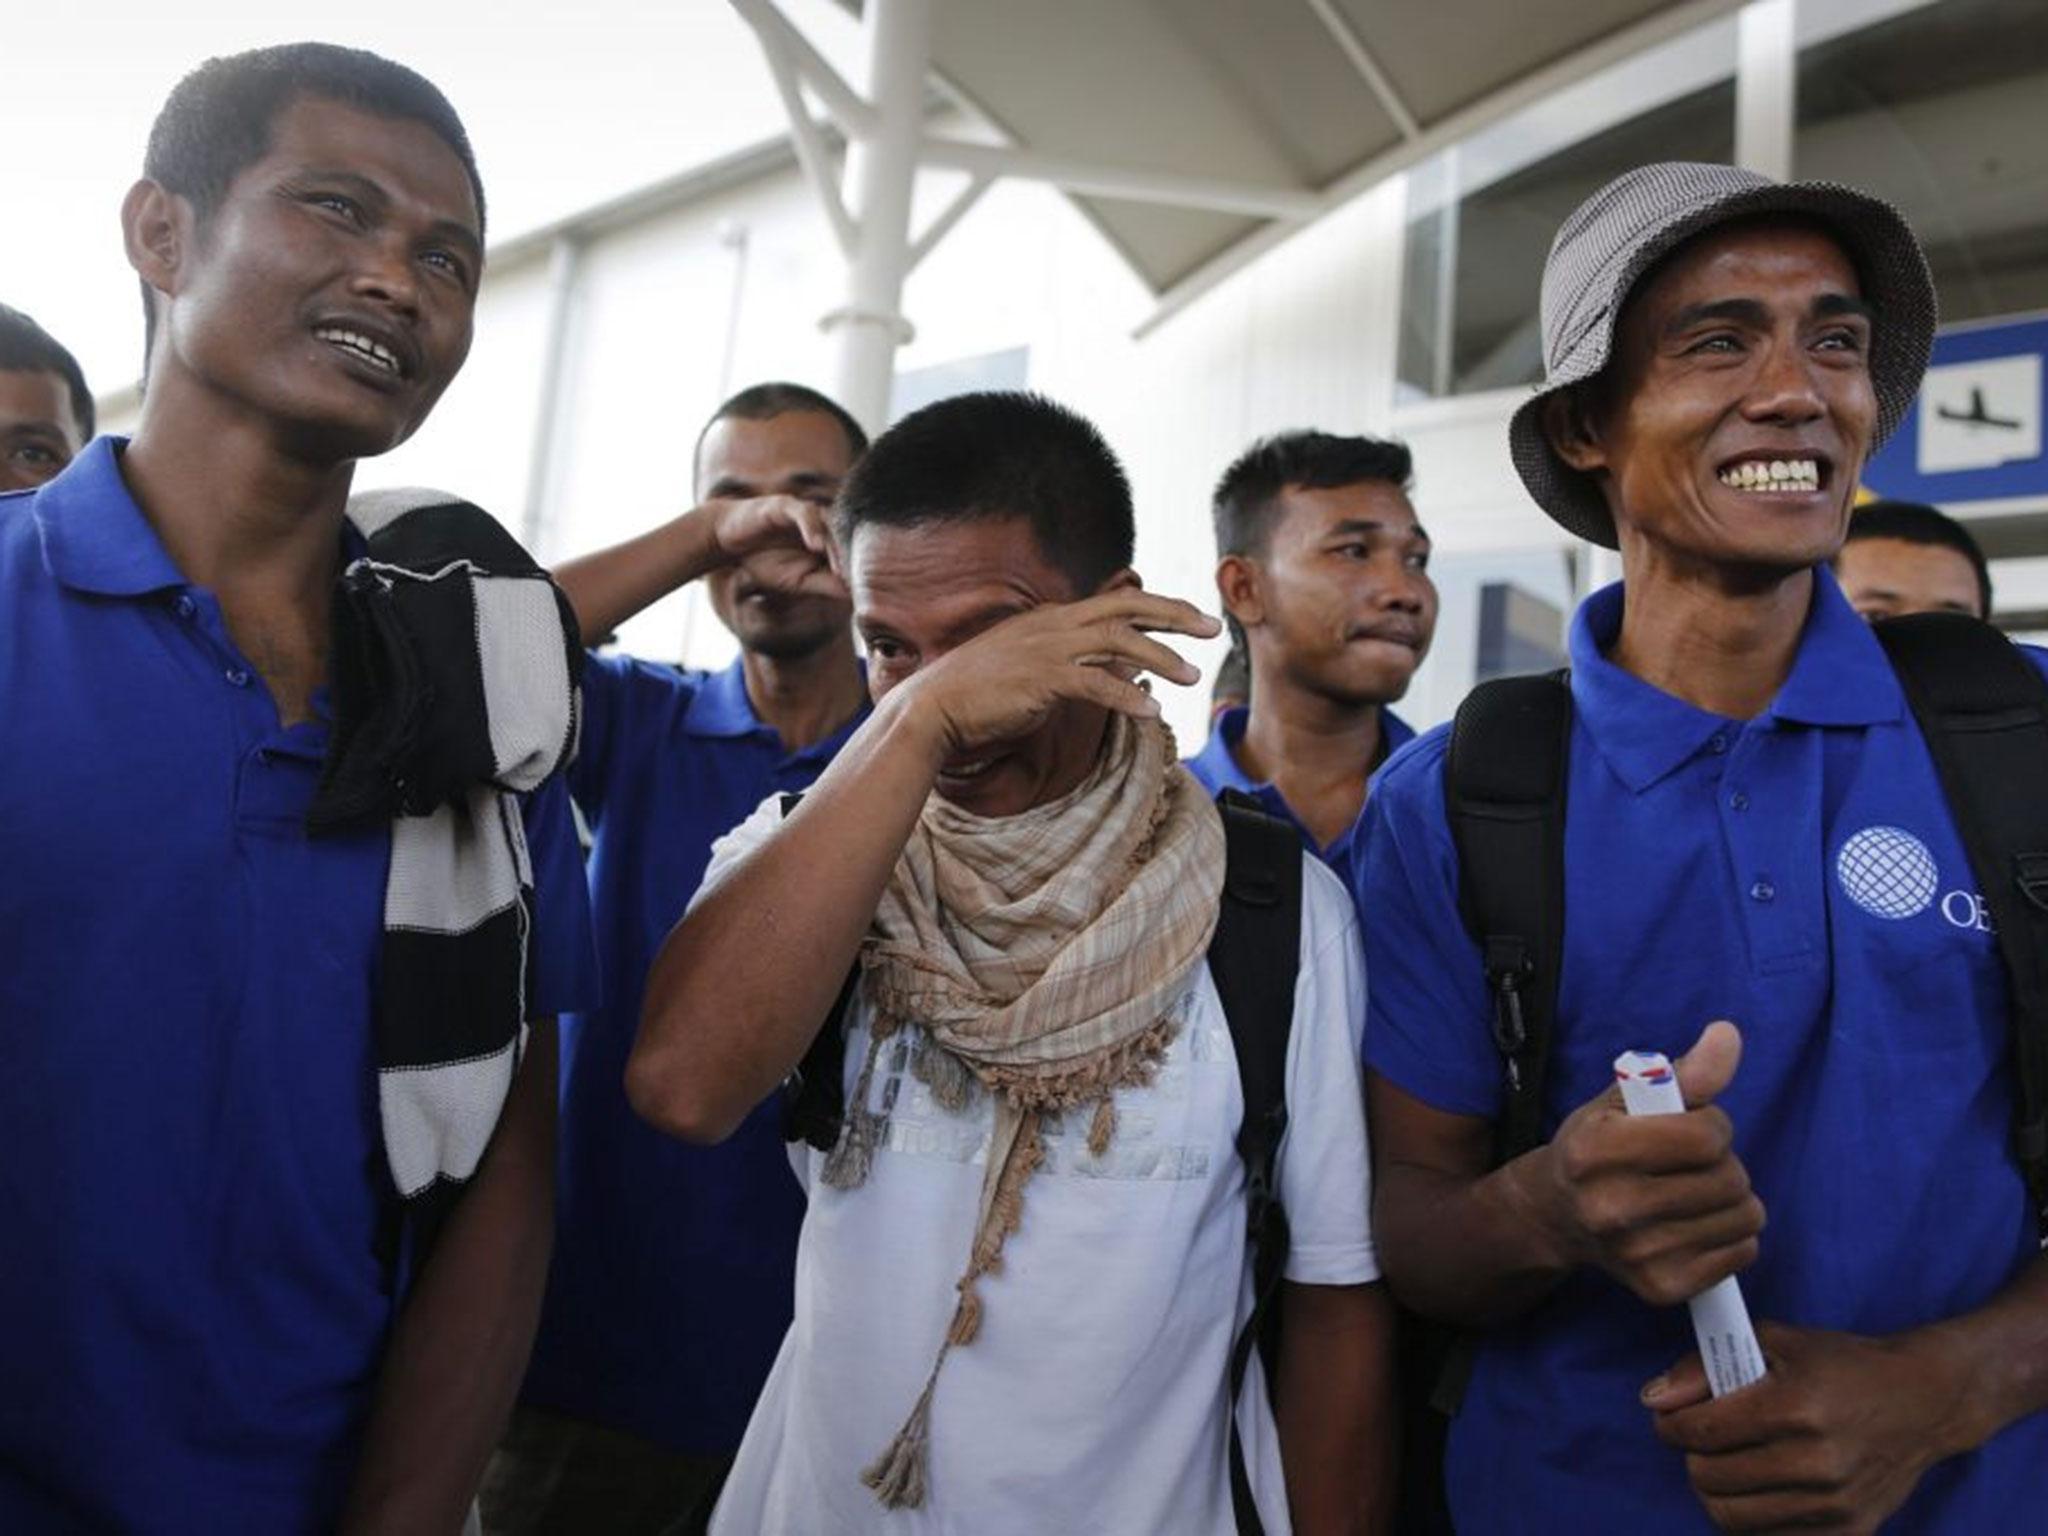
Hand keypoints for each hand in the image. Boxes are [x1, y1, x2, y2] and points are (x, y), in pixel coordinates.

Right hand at [701, 494, 845, 603]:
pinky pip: (803, 512)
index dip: (859, 569)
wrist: (728, 541)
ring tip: (840, 568)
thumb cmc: (764, 561)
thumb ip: (823, 585)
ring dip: (835, 545)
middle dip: (852, 559)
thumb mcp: (796, 582)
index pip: (850, 551)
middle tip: (859, 583)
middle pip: (844, 537)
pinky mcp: (784, 504)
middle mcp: (820, 523)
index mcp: (827, 540)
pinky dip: (811, 527)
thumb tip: (853, 597)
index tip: (866, 592)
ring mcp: (804, 511)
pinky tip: (816, 546)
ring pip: (828, 523)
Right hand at [899, 588, 1220, 757]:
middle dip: (1175, 615)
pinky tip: (1152, 713)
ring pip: (1119, 641)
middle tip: (1212, 628)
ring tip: (1191, 677)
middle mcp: (1054, 625)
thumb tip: (1116, 671)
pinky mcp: (1041, 679)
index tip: (1192, 617)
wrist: (934, 708)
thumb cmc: (980, 694)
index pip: (1117, 601)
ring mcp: (1047, 649)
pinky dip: (1127, 697)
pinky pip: (1095, 684)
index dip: (1160, 606)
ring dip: (1161, 658)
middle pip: (1128, 607)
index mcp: (1052, 618)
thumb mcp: (1031, 669)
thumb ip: (1073, 664)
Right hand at [1531, 1022, 1763, 1305]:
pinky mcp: (1661, 1287)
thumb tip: (1728, 1034)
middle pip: (1729, 1179)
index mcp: (1596, 1150)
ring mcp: (1637, 1254)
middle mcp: (1612, 1208)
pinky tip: (1697, 1224)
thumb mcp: (1625, 1100)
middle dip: (1723, 1163)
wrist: (1556, 1216)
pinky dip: (1732, 1234)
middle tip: (1691, 1164)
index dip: (1712, 1125)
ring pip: (1744, 1217)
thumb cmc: (1597, 1145)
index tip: (1692, 1127)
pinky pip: (1743, 1252)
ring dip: (1732, 1198)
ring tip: (1697, 1192)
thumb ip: (1682, 1072)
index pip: (1706, 1137)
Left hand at [1645, 1321, 1969, 1531]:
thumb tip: (1653, 1398)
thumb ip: (1704, 1366)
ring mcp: (1833, 1505)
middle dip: (1692, 1455)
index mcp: (1795, 1407)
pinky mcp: (1847, 1533)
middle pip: (1707, 1478)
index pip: (1699, 1432)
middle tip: (1702, 1438)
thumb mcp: (1773, 1342)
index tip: (1672, 1418)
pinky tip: (1759, 1487)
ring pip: (1729, 1517)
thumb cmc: (1843, 1365)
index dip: (1671, 1425)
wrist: (1923, 1402)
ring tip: (1725, 1463)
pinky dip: (1751, 1516)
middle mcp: (1816, 1463)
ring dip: (1715, 1489)